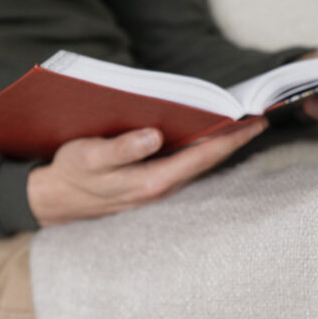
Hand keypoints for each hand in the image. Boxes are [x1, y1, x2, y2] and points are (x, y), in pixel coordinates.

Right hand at [27, 120, 267, 225]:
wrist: (56, 201)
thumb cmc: (72, 173)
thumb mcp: (89, 157)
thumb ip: (121, 148)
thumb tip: (153, 136)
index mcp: (151, 181)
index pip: (201, 156)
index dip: (230, 138)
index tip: (256, 121)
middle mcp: (160, 189)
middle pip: (206, 162)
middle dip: (233, 140)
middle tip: (261, 117)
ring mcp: (157, 190)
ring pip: (197, 166)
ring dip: (219, 146)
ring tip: (242, 124)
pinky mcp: (150, 186)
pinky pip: (185, 168)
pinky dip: (201, 151)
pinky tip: (208, 136)